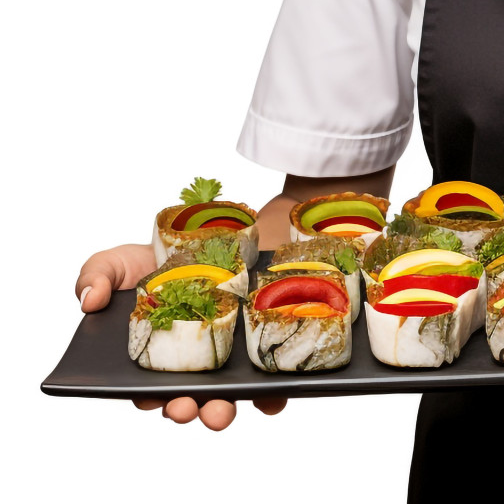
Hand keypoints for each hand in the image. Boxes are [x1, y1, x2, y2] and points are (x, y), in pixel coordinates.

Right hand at [76, 243, 287, 429]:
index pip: (145, 389)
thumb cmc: (157, 260)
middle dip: (186, 409)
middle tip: (186, 407)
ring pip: (224, 398)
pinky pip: (266, 384)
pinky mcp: (257, 352)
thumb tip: (88, 301)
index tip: (151, 397)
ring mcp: (223, 363)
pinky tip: (270, 397)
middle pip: (185, 399)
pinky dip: (268, 395)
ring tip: (221, 412)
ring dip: (222, 411)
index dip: (148, 397)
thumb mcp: (117, 261)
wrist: (216, 237)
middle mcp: (187, 367)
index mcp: (151, 358)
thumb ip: (94, 276)